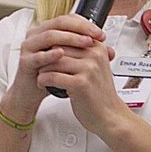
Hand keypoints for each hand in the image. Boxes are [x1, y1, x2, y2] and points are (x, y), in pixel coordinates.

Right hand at [7, 14, 106, 114]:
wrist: (32, 92)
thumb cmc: (49, 74)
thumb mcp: (71, 60)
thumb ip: (87, 52)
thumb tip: (110, 50)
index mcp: (47, 30)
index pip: (67, 19)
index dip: (85, 24)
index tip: (100, 33)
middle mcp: (36, 35)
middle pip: (59, 23)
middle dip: (80, 29)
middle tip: (94, 36)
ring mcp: (29, 47)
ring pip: (49, 36)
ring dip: (69, 38)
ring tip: (84, 43)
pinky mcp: (25, 61)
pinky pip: (38, 56)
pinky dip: (50, 54)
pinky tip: (61, 54)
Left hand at [31, 14, 128, 134]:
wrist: (109, 115)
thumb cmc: (98, 92)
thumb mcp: (93, 66)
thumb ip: (80, 52)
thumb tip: (56, 40)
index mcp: (97, 48)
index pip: (67, 36)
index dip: (52, 46)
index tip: (45, 54)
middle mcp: (94, 55)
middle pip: (58, 47)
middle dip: (46, 58)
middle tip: (41, 66)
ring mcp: (89, 69)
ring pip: (53, 61)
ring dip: (43, 70)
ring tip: (42, 76)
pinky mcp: (81, 83)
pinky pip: (53, 76)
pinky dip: (43, 80)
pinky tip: (44, 84)